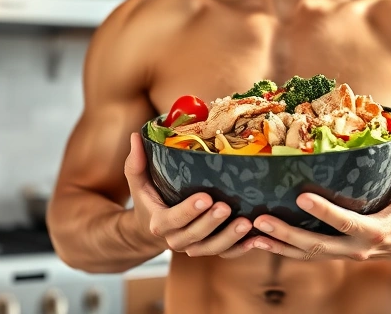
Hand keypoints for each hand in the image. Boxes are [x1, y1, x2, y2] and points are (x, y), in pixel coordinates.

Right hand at [124, 133, 252, 257]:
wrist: (152, 228)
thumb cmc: (149, 199)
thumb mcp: (139, 182)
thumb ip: (136, 163)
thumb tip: (135, 136)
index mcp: (159, 223)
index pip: (173, 219)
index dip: (188, 211)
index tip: (205, 197)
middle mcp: (175, 239)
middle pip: (194, 236)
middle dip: (211, 223)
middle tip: (226, 206)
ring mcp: (194, 247)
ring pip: (211, 248)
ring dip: (229, 238)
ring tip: (246, 223)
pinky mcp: (209, 249)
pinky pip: (225, 254)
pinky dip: (240, 250)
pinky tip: (255, 240)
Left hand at [244, 133, 390, 263]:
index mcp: (376, 231)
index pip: (346, 222)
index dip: (324, 212)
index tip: (301, 197)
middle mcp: (357, 248)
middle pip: (318, 245)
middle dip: (288, 234)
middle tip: (261, 221)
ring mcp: (345, 255)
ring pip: (308, 255)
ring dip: (279, 246)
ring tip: (253, 235)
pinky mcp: (336, 255)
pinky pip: (307, 257)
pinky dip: (283, 251)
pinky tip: (260, 243)